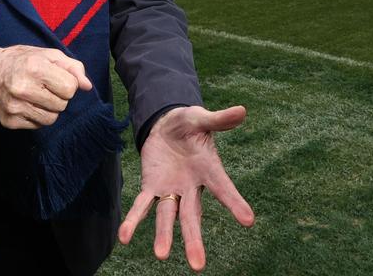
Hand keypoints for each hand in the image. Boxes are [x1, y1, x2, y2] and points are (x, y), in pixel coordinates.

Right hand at [0, 45, 92, 128]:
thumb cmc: (24, 61)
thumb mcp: (50, 55)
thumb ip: (73, 68)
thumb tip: (87, 87)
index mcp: (35, 68)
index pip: (70, 88)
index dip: (68, 84)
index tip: (56, 79)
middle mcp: (22, 88)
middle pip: (62, 105)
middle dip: (59, 97)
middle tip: (46, 88)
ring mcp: (14, 107)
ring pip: (51, 119)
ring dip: (50, 109)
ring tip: (38, 97)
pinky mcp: (9, 121)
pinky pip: (37, 126)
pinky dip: (37, 116)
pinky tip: (27, 104)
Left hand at [118, 105, 254, 271]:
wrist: (166, 125)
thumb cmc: (189, 123)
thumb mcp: (202, 118)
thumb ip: (219, 120)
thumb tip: (242, 110)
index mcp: (209, 170)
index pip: (224, 189)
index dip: (235, 203)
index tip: (248, 221)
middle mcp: (191, 186)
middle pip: (193, 216)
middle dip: (194, 239)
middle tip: (198, 265)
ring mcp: (171, 189)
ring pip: (168, 216)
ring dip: (164, 235)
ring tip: (160, 255)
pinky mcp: (152, 186)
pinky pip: (142, 205)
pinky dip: (133, 220)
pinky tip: (124, 237)